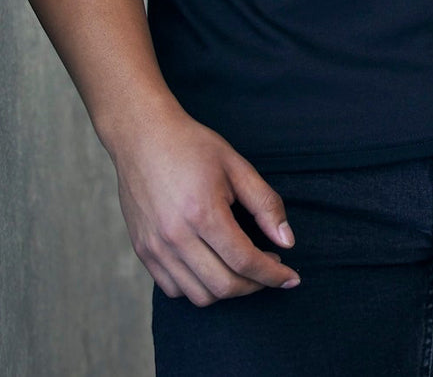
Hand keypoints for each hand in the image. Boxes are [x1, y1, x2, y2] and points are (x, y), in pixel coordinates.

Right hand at [110, 96, 299, 304]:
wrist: (143, 135)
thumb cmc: (191, 146)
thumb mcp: (236, 166)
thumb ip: (265, 204)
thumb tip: (287, 242)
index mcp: (203, 212)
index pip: (245, 261)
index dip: (273, 275)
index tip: (291, 278)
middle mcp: (176, 236)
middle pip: (224, 285)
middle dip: (254, 286)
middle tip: (268, 270)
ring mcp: (156, 247)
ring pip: (199, 296)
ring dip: (227, 290)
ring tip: (241, 269)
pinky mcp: (142, 251)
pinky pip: (174, 289)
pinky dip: (198, 288)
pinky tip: (211, 267)